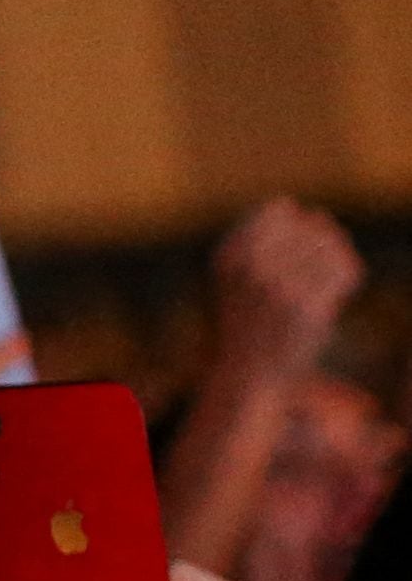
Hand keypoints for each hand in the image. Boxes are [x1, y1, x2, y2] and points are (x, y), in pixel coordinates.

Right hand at [204, 197, 359, 385]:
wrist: (249, 371)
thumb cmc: (248, 318)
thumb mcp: (236, 271)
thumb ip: (260, 236)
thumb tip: (310, 212)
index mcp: (230, 254)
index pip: (280, 208)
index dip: (297, 222)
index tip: (295, 247)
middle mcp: (251, 268)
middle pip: (311, 224)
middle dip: (322, 240)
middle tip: (317, 268)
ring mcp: (279, 288)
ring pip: (331, 246)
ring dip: (338, 258)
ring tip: (330, 278)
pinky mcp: (307, 309)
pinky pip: (345, 271)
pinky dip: (349, 278)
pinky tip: (340, 291)